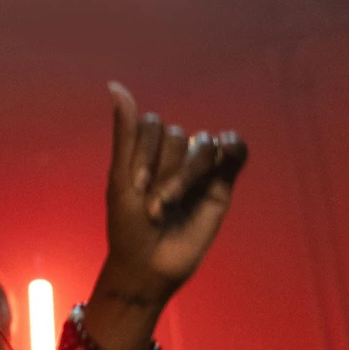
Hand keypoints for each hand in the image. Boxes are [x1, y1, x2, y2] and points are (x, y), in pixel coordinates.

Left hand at [101, 83, 247, 303]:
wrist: (150, 264)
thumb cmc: (129, 224)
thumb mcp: (121, 177)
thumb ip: (125, 133)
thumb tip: (114, 85)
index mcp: (145, 150)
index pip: (152, 125)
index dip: (144, 154)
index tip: (135, 186)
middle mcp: (172, 155)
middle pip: (176, 136)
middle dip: (164, 171)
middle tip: (154, 204)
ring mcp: (198, 169)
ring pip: (202, 145)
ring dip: (186, 173)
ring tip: (173, 203)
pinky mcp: (221, 185)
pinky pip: (234, 153)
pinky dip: (233, 146)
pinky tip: (225, 147)